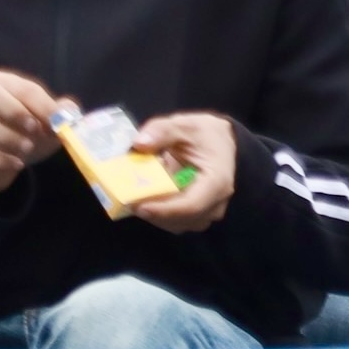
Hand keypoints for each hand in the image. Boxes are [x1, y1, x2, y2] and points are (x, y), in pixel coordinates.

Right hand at [0, 69, 71, 195]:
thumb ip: (61, 112)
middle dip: (13, 110)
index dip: (40, 103)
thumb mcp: (46, 121)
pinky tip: (16, 164)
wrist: (4, 163)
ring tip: (27, 149)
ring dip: (4, 136)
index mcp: (0, 83)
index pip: (19, 86)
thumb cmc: (26, 133)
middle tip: (35, 129)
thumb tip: (68, 112)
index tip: (56, 120)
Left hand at [130, 113, 236, 233]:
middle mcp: (216, 202)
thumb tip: (139, 144)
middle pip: (182, 219)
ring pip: (178, 224)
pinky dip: (159, 213)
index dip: (164, 210)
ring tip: (137, 195)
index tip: (139, 206)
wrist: (220, 140)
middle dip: (153, 212)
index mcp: (217, 181)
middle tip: (128, 199)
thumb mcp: (184, 125)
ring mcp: (208, 211)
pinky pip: (176, 222)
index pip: (192, 205)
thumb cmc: (204, 134)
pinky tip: (147, 197)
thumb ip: (161, 131)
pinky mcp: (197, 214)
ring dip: (155, 215)